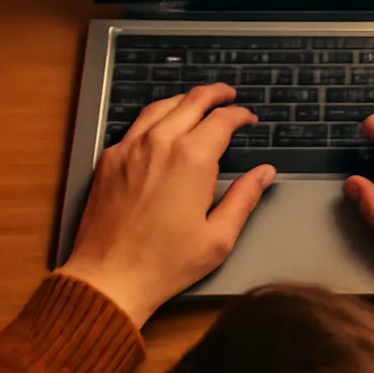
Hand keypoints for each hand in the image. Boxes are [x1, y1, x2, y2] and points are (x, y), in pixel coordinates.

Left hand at [62, 84, 275, 326]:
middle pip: (192, 100)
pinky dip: (156, 116)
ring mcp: (130, 148)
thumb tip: (264, 173)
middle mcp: (160, 143)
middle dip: (215, 94)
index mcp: (191, 159)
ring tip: (198, 101)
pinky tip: (162, 124)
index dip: (241, 115)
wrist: (108, 278)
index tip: (249, 119)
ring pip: (162, 106)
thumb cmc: (164, 263)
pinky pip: (136, 124)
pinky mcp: (110, 159)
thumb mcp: (218, 236)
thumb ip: (245, 197)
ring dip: (185, 99)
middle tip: (228, 95)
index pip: (222, 120)